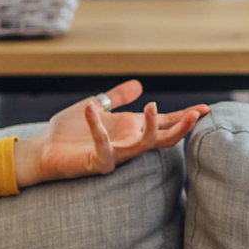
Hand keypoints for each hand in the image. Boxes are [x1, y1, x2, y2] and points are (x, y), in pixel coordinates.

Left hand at [13, 80, 207, 186]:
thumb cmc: (67, 132)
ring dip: (150, 128)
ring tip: (152, 107)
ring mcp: (115, 156)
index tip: (206, 109)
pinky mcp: (97, 164)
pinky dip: (97, 129)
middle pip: (163, 139)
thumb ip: (117, 98)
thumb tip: (139, 84)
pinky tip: (92, 109)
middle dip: (181, 127)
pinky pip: (103, 148)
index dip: (184, 117)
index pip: (164, 125)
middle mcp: (127, 144)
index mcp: (130, 130)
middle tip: (197, 114)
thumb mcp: (96, 107)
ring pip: (142, 146)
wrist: (42, 150)